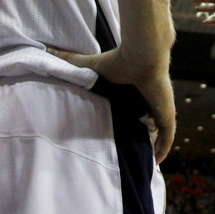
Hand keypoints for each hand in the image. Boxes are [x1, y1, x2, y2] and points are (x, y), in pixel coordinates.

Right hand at [46, 47, 175, 163]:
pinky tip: (156, 162)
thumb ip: (70, 61)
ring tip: (142, 163)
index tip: (117, 136)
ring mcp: (160, 110)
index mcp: (135, 94)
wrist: (141, 57)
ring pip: (160, 134)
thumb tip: (47, 50)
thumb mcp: (90, 67)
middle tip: (129, 156)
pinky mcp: (167, 115)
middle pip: (147, 125)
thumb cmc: (118, 60)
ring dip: (153, 147)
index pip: (133, 113)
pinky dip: (163, 150)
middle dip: (141, 138)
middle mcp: (149, 103)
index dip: (129, 124)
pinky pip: (167, 138)